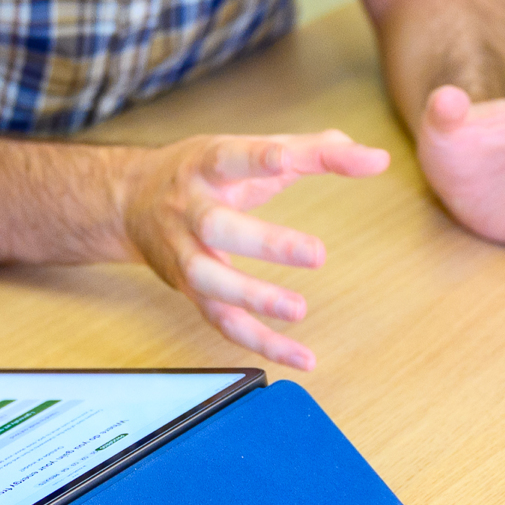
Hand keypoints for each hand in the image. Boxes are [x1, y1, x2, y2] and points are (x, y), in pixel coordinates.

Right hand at [121, 132, 390, 370]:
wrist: (129, 201)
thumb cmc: (203, 172)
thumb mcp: (249, 148)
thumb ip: (313, 152)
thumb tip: (375, 158)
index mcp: (206, 164)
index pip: (232, 157)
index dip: (257, 159)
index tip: (287, 159)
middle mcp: (189, 208)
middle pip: (217, 226)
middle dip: (264, 242)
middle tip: (316, 254)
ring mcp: (184, 252)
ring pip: (209, 280)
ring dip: (252, 297)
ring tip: (298, 310)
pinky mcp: (189, 290)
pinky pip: (221, 322)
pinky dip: (260, 342)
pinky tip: (300, 356)